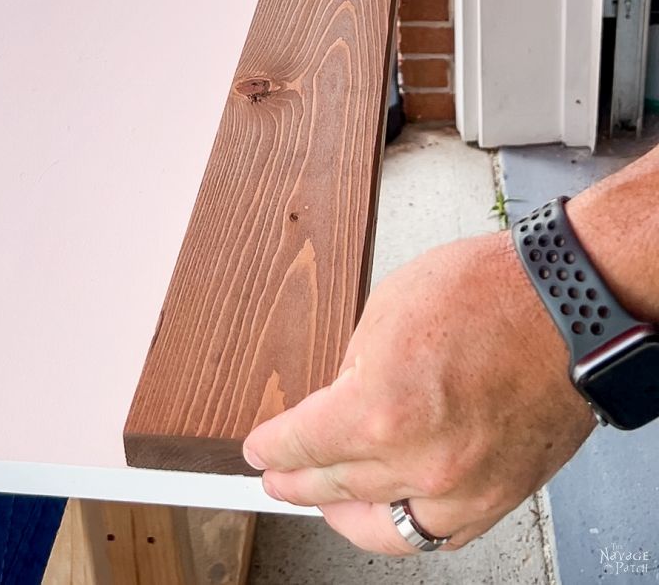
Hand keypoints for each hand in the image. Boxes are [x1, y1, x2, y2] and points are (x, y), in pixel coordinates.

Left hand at [243, 231, 593, 554]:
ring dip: (342, 515)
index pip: (302, 445)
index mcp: (379, 409)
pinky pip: (438, 536)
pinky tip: (389, 512)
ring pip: (383, 528)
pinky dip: (405, 526)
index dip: (272, 448)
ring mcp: (462, 488)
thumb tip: (340, 398)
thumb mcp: (388, 307)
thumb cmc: (488, 291)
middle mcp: (418, 462)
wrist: (567, 307)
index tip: (260, 448)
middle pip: (333, 487)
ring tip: (323, 501)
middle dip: (296, 481)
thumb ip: (355, 365)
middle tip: (277, 477)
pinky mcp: (498, 496)